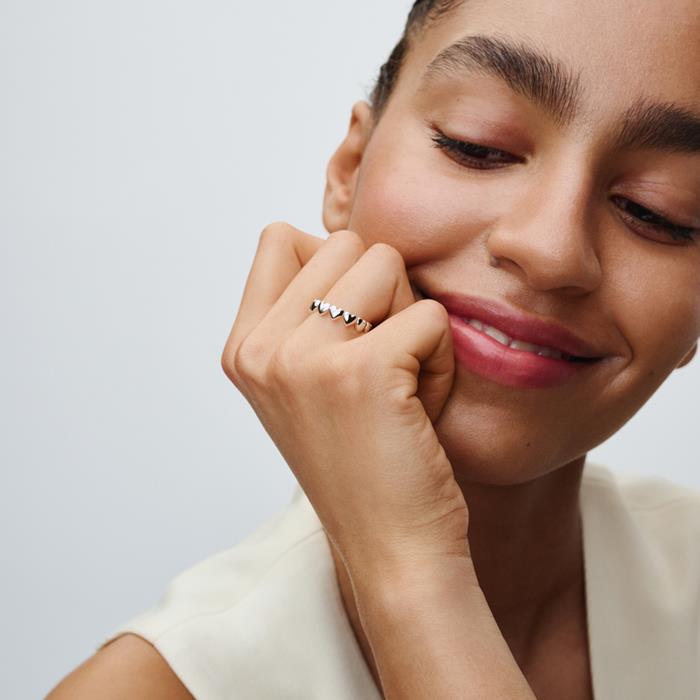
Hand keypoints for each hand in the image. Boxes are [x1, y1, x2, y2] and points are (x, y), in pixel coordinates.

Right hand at [221, 222, 470, 579]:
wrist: (391, 548)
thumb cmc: (364, 460)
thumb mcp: (307, 383)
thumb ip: (306, 311)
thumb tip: (342, 241)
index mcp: (243, 347)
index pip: (280, 238)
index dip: (334, 269)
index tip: (349, 331)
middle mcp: (261, 349)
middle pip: (346, 244)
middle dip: (382, 294)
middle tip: (383, 362)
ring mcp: (302, 360)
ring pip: (386, 264)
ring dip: (412, 319)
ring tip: (402, 382)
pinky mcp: (358, 373)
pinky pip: (429, 315)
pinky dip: (442, 357)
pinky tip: (423, 405)